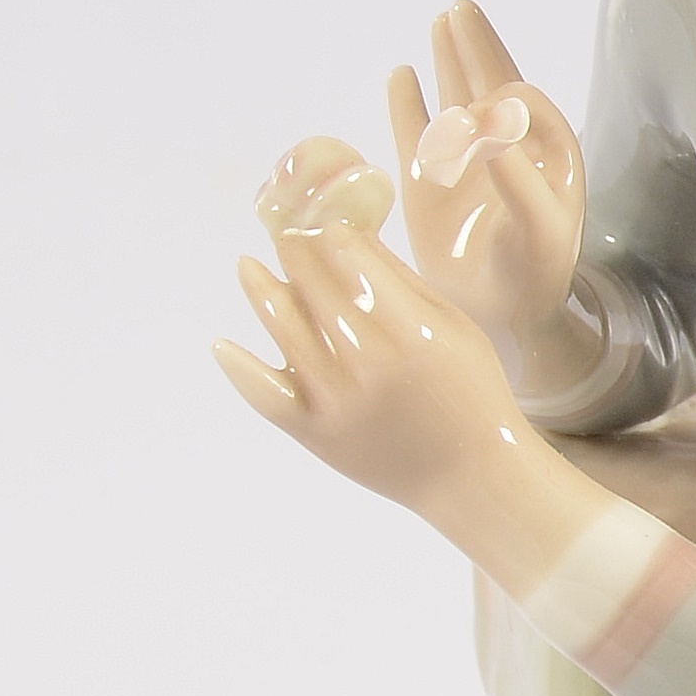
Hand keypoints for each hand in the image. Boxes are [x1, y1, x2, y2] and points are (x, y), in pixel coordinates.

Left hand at [216, 203, 532, 534]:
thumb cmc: (473, 393)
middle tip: (284, 234)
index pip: (353, 262)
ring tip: (247, 267)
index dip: (329, 235)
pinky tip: (222, 345)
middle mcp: (369, 363)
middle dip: (295, 253)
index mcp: (413, 332)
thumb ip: (402, 283)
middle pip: (315, 289)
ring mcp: (337, 401)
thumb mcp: (456, 328)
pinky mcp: (316, 434)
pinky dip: (239, 368)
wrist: (470, 475)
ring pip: (285, 331)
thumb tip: (351, 234)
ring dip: (261, 291)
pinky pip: (266, 395)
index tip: (320, 220)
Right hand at [386, 0, 583, 383]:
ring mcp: (466, 164)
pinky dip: (407, 102)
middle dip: (477, 45)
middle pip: (491, 82)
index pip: (526, 103)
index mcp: (546, 154)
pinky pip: (415, 131)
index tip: (488, 105)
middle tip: (461, 8)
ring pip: (455, 97)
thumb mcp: (540, 228)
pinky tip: (402, 74)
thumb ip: (521, 177)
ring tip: (443, 19)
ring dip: (449, 59)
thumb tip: (493, 123)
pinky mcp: (429, 183)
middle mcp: (507, 150)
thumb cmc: (534, 275)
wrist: (502, 320)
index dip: (506, 93)